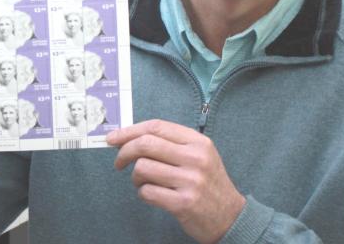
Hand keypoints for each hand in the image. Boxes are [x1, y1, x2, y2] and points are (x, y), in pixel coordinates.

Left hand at [107, 120, 245, 243]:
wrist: (230, 216)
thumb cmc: (208, 184)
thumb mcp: (199, 156)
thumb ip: (171, 144)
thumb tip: (129, 137)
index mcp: (198, 142)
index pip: (156, 127)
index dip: (130, 131)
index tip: (113, 138)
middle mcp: (195, 158)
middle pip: (145, 144)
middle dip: (124, 152)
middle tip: (119, 162)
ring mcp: (190, 181)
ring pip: (142, 168)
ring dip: (135, 177)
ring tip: (143, 182)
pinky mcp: (183, 203)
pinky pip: (147, 192)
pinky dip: (143, 193)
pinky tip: (153, 195)